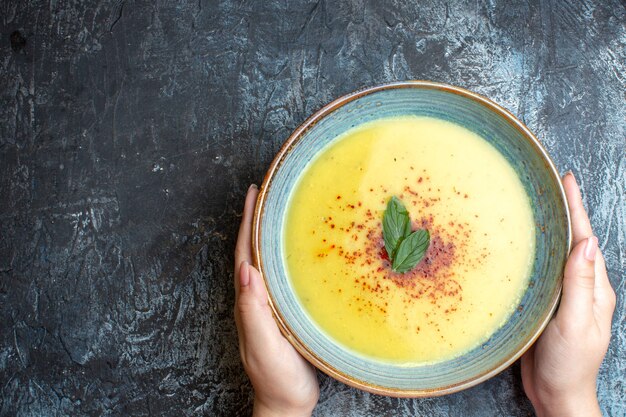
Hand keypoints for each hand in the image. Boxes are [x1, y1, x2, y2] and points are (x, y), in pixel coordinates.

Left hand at [234, 185, 318, 416]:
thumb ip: (253, 312)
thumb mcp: (265, 347)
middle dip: (256, 218)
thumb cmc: (276, 380)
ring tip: (280, 208)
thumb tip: (245, 270)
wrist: (287, 404)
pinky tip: (298, 248)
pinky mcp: (285, 311)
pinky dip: (285, 253)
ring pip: (266, 259)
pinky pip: (281, 273)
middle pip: (252, 249)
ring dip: (269, 231)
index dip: (247, 221)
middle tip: (268, 190)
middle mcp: (255, 298)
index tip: (254, 193)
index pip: (244, 252)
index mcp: (248, 301)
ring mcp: (270, 304)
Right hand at [521, 173, 615, 416]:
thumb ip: (579, 284)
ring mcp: (564, 297)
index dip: (577, 208)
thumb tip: (587, 243)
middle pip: (574, 241)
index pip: (585, 239)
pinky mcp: (547, 306)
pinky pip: (543, 271)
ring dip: (551, 229)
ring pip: (557, 254)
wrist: (556, 394)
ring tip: (539, 207)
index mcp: (594, 290)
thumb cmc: (568, 364)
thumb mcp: (575, 323)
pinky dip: (537, 252)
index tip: (568, 180)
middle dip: (566, 211)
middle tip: (552, 185)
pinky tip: (525, 247)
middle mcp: (582, 289)